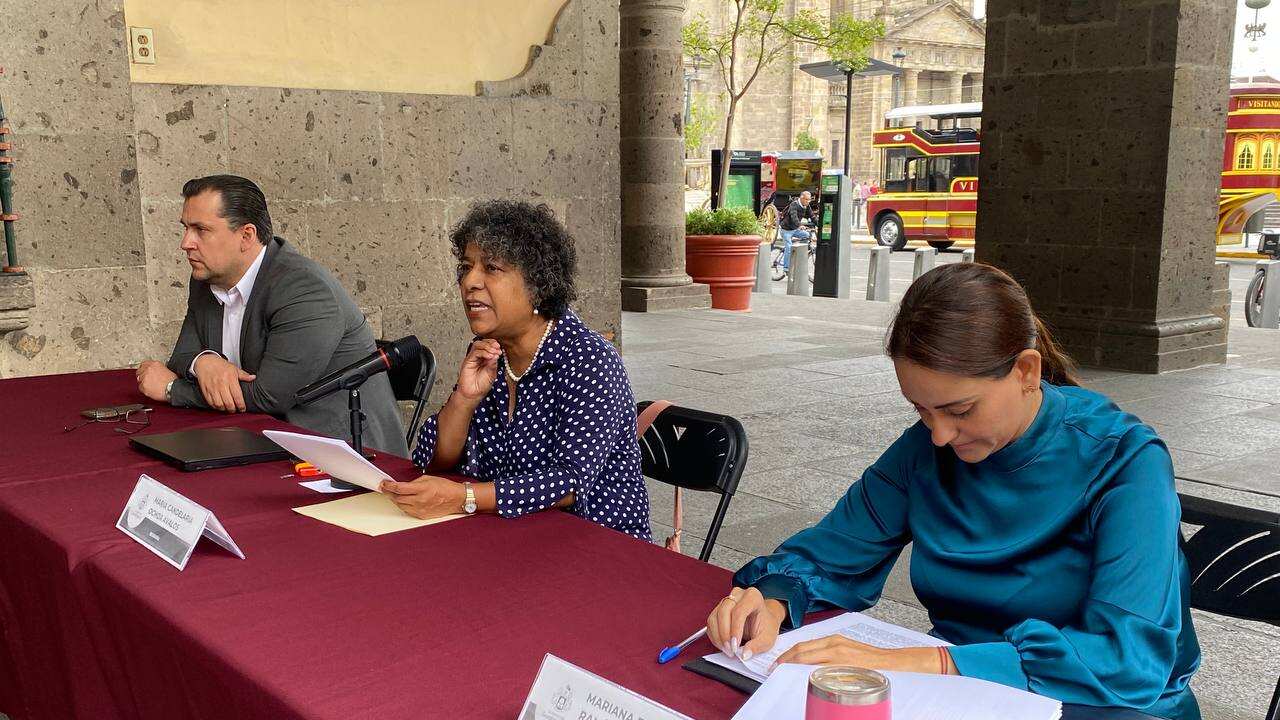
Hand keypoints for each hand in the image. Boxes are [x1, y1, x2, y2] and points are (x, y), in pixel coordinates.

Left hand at [137, 360, 177, 402]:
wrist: (172, 389)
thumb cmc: (172, 381)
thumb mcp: (167, 370)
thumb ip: (158, 369)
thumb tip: (154, 372)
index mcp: (154, 364)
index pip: (143, 364)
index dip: (144, 369)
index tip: (144, 372)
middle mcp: (148, 369)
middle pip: (139, 371)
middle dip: (142, 375)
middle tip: (147, 380)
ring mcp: (144, 378)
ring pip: (139, 380)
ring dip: (144, 382)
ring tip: (151, 386)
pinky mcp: (143, 386)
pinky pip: (140, 387)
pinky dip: (144, 389)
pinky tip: (151, 390)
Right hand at [193, 353, 256, 412]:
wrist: (205, 362)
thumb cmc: (220, 366)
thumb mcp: (234, 368)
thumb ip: (244, 375)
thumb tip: (253, 378)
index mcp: (230, 379)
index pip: (237, 396)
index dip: (241, 405)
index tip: (243, 409)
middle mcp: (221, 384)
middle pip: (228, 402)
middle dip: (233, 409)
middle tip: (236, 410)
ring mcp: (212, 388)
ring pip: (219, 404)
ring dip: (225, 409)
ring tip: (228, 408)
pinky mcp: (205, 390)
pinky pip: (210, 402)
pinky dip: (216, 407)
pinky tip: (220, 406)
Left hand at [379, 475, 465, 518]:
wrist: (456, 499)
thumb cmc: (445, 487)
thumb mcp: (428, 478)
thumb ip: (414, 482)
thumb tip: (403, 485)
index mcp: (422, 489)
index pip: (399, 488)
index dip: (389, 486)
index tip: (384, 483)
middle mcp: (420, 500)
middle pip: (397, 498)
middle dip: (389, 492)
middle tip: (385, 488)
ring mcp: (420, 509)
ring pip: (400, 505)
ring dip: (395, 499)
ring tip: (393, 494)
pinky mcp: (421, 515)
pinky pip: (407, 511)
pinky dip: (402, 506)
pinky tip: (402, 501)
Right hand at [456, 339, 500, 401]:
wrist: (474, 394)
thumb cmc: (482, 385)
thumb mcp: (492, 373)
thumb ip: (493, 363)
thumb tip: (496, 353)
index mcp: (485, 358)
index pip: (488, 345)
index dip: (494, 345)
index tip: (500, 349)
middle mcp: (478, 356)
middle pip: (482, 342)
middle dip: (491, 343)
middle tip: (497, 348)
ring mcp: (472, 358)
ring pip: (477, 345)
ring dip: (487, 346)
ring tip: (494, 352)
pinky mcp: (468, 361)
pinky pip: (474, 353)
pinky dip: (483, 352)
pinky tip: (489, 356)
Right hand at [706, 587, 786, 661]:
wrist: (764, 619)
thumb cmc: (766, 625)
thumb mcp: (767, 638)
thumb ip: (757, 646)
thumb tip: (744, 654)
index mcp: (753, 597)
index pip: (740, 611)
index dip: (735, 630)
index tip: (735, 646)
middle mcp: (738, 595)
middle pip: (724, 611)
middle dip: (725, 634)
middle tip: (730, 650)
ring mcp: (726, 601)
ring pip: (714, 617)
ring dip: (718, 636)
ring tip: (727, 649)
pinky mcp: (718, 609)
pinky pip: (711, 623)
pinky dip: (714, 636)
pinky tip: (722, 645)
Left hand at [773, 636, 949, 673]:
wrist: (895, 663)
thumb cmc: (871, 660)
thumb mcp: (847, 652)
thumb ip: (829, 655)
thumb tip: (809, 664)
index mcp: (834, 641)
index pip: (803, 646)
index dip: (787, 655)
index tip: (776, 662)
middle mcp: (835, 644)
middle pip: (802, 651)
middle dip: (785, 660)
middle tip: (773, 669)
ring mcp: (840, 654)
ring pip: (809, 658)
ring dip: (793, 665)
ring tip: (781, 673)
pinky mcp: (847, 665)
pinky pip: (823, 669)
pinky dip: (809, 672)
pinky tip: (801, 677)